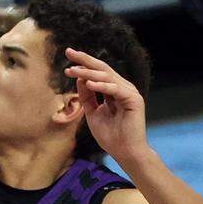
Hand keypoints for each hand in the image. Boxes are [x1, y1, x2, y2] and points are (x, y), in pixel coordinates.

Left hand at [64, 48, 147, 162]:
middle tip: (69, 52)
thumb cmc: (110, 135)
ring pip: (107, 77)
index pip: (97, 73)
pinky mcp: (134, 100)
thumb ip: (87, 97)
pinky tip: (89, 84)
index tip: (68, 57)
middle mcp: (122, 88)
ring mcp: (129, 93)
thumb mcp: (92, 113)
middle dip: (85, 60)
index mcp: (113, 90)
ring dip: (88, 73)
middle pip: (102, 69)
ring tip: (72, 70)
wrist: (124, 152)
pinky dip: (102, 86)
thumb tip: (79, 78)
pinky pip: (115, 90)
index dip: (83, 64)